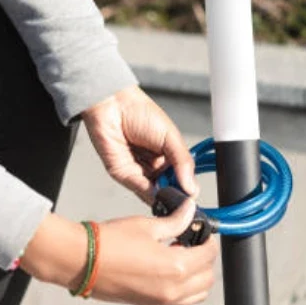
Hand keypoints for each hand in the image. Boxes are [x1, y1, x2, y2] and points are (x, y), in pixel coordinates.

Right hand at [20, 202, 217, 304]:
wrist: (80, 261)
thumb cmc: (110, 241)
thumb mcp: (147, 226)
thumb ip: (174, 221)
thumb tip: (190, 209)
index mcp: (176, 266)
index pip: (208, 255)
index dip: (209, 239)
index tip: (201, 230)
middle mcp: (173, 289)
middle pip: (207, 278)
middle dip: (205, 259)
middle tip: (193, 241)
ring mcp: (162, 301)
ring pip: (196, 294)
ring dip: (197, 276)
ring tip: (181, 255)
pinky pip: (180, 301)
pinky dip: (183, 287)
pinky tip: (167, 267)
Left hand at [82, 85, 198, 203]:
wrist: (112, 104)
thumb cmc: (139, 111)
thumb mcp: (170, 136)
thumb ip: (183, 162)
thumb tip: (192, 187)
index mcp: (167, 155)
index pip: (180, 178)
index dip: (186, 188)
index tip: (192, 195)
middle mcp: (152, 165)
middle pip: (167, 188)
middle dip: (174, 195)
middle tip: (183, 200)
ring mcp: (137, 170)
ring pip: (152, 192)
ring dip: (162, 197)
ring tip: (172, 196)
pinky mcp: (122, 173)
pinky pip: (137, 187)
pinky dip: (148, 193)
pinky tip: (158, 193)